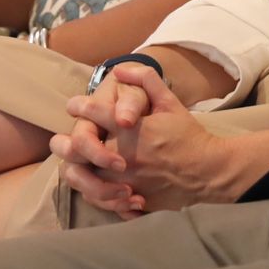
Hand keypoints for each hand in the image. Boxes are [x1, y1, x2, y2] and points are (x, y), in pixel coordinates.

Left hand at [49, 62, 268, 217]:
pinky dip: (94, 193)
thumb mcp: (171, 102)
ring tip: (72, 164)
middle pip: (79, 150)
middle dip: (64, 143)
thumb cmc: (187, 135)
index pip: (94, 113)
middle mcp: (124, 156)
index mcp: (132, 130)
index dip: (80, 106)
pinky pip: (102, 201)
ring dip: (75, 171)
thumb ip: (146, 81)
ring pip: (84, 180)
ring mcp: (126, 182)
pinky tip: (94, 185)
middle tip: (60, 140)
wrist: (208, 172)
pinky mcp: (131, 201)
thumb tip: (121, 67)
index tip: (75, 105)